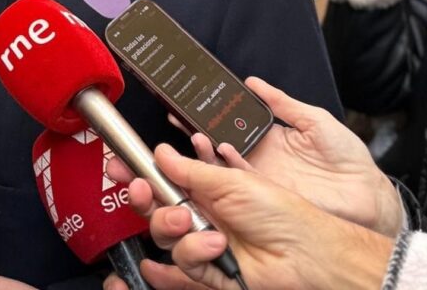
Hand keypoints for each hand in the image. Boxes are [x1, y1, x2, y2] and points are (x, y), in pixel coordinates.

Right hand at [124, 145, 393, 289]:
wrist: (308, 253)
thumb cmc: (282, 212)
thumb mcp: (234, 181)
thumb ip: (191, 170)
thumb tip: (160, 153)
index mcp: (208, 188)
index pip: (165, 178)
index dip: (140, 173)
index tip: (119, 167)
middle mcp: (203, 215)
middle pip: (156, 208)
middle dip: (144, 199)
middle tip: (142, 191)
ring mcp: (205, 244)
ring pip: (165, 237)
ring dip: (174, 230)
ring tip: (201, 229)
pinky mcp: (210, 272)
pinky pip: (182, 266)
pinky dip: (185, 259)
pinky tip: (189, 254)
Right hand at [192, 78, 402, 236]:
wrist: (366, 194)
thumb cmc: (347, 158)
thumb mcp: (314, 120)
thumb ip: (283, 103)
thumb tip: (254, 82)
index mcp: (269, 138)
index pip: (231, 124)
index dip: (211, 115)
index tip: (191, 103)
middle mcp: (259, 158)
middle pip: (219, 144)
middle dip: (198, 132)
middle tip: (179, 118)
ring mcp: (260, 179)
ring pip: (222, 165)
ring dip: (206, 151)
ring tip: (195, 135)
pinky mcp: (265, 196)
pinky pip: (239, 182)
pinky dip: (226, 170)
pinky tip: (219, 153)